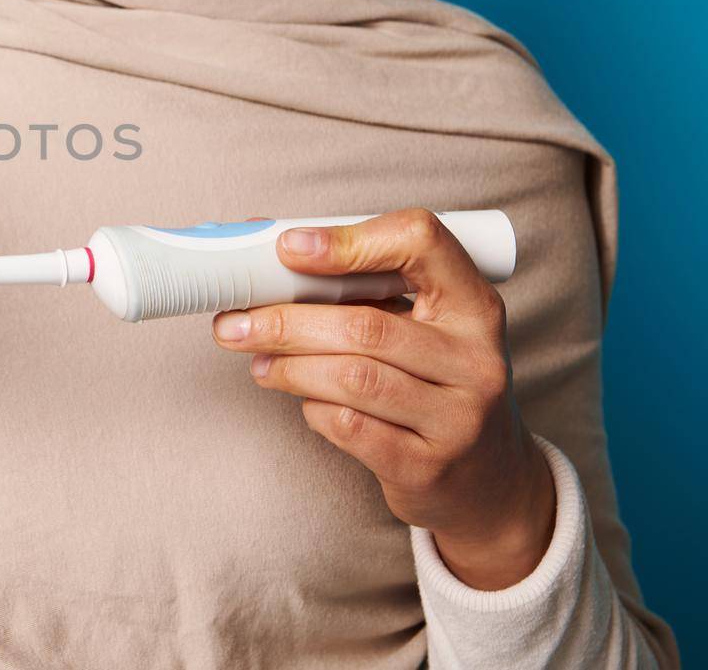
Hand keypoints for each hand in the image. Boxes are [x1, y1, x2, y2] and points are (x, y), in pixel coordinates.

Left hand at [210, 207, 554, 589]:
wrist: (488, 481)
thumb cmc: (436, 385)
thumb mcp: (426, 329)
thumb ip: (366, 292)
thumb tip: (271, 251)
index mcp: (474, 306)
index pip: (422, 243)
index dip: (351, 240)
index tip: (287, 248)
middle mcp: (476, 359)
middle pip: (366, 326)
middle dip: (287, 321)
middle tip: (233, 322)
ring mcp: (458, 418)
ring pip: (352, 378)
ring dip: (288, 366)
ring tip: (255, 359)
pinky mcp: (429, 467)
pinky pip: (350, 426)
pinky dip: (312, 408)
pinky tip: (301, 398)